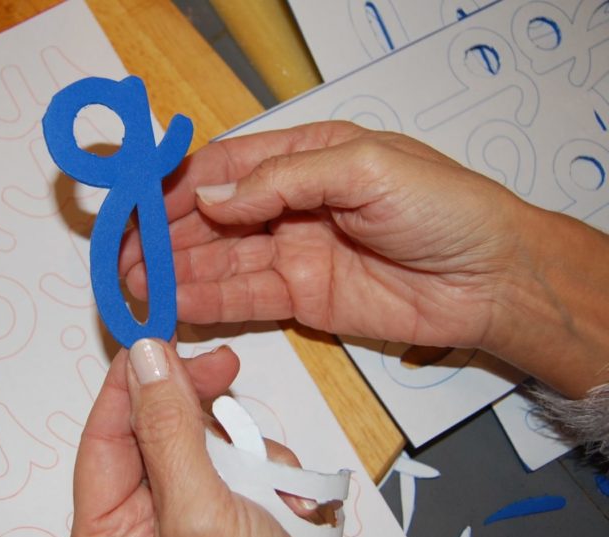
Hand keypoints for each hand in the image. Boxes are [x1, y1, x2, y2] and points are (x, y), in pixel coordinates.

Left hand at [70, 338, 375, 536]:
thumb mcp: (200, 513)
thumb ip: (168, 430)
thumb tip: (144, 356)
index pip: (104, 437)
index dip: (131, 383)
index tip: (157, 336)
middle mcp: (142, 522)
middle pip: (155, 427)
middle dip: (197, 409)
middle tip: (223, 366)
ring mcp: (191, 510)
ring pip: (206, 434)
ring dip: (246, 448)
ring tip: (272, 485)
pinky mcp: (236, 502)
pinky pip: (244, 452)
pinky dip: (271, 464)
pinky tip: (292, 503)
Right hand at [121, 122, 608, 396]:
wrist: (490, 279)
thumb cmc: (442, 207)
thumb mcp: (365, 168)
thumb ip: (284, 180)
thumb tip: (211, 194)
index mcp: (305, 156)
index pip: (225, 165)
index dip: (178, 182)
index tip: (136, 202)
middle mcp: (290, 204)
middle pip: (212, 217)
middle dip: (164, 234)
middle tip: (121, 254)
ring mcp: (293, 253)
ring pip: (220, 260)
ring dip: (175, 271)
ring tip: (133, 286)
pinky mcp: (301, 298)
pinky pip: (245, 298)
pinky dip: (208, 301)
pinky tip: (172, 305)